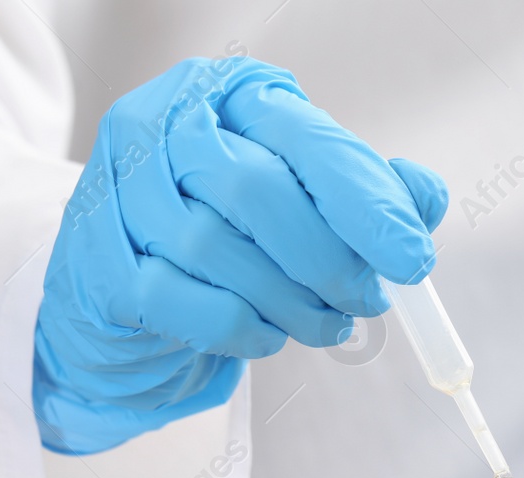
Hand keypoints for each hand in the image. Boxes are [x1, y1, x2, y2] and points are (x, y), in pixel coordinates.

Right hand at [33, 57, 447, 454]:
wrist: (128, 284)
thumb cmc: (232, 228)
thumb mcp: (302, 192)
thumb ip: (365, 190)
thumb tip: (425, 200)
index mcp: (228, 95)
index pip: (305, 139)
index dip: (365, 202)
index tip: (412, 259)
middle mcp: (162, 125)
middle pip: (256, 190)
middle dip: (327, 260)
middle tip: (365, 301)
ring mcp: (119, 190)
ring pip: (215, 249)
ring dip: (289, 304)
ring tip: (324, 325)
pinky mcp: (97, 260)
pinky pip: (180, 302)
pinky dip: (240, 330)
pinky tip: (265, 335)